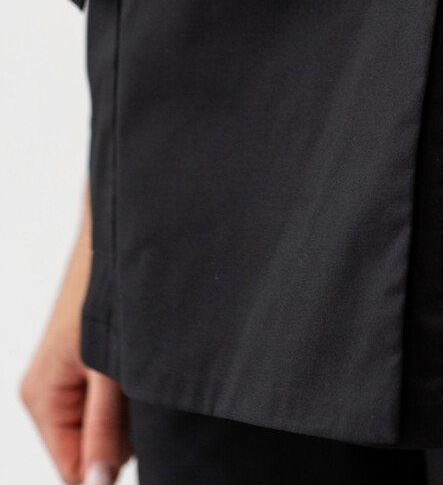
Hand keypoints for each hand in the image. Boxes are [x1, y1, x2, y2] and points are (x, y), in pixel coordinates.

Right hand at [19, 189, 131, 483]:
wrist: (121, 228)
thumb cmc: (110, 289)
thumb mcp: (112, 367)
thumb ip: (104, 427)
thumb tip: (97, 482)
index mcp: (43, 399)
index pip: (73, 472)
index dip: (108, 472)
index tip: (150, 449)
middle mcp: (50, 391)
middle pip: (91, 449)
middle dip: (126, 437)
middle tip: (154, 400)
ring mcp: (70, 373)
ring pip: (106, 423)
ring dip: (135, 411)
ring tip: (152, 374)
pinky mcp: (90, 356)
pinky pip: (114, 396)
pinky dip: (136, 389)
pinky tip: (152, 365)